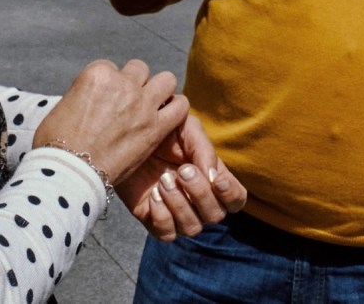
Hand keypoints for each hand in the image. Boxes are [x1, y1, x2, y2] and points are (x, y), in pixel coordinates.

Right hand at [33, 60, 190, 185]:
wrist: (69, 173)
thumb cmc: (57, 144)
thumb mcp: (63, 106)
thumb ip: (83, 94)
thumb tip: (90, 97)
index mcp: (97, 74)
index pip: (112, 68)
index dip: (110, 85)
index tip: (106, 100)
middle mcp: (121, 83)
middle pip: (139, 70)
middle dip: (136, 84)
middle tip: (129, 103)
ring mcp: (141, 104)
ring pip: (166, 80)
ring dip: (160, 91)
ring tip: (153, 106)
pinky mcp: (155, 127)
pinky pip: (180, 107)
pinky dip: (175, 109)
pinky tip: (167, 118)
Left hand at [117, 114, 248, 240]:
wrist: (128, 135)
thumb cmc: (164, 132)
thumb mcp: (188, 130)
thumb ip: (205, 150)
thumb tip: (213, 177)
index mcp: (212, 179)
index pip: (236, 199)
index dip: (231, 194)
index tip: (217, 180)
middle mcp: (198, 201)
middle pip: (215, 215)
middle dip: (200, 194)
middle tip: (182, 170)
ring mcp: (177, 213)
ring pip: (192, 228)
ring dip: (180, 204)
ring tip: (163, 180)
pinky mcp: (154, 220)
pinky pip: (167, 234)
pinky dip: (162, 216)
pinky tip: (153, 194)